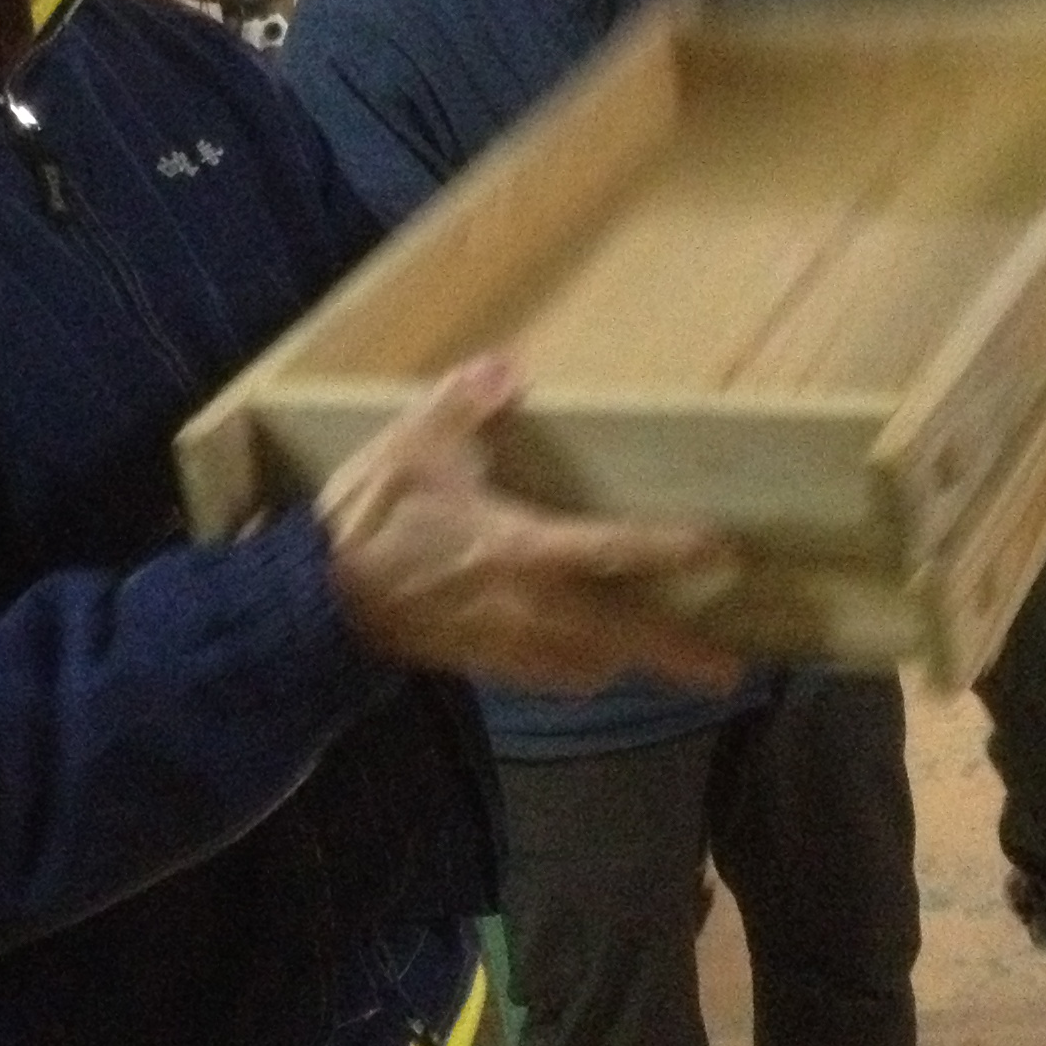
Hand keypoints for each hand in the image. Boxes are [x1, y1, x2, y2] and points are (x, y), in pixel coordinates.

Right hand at [320, 355, 745, 696]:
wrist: (313, 602)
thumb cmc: (368, 520)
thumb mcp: (411, 443)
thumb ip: (465, 403)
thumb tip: (509, 368)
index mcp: (519, 548)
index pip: (612, 551)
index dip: (668, 550)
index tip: (722, 551)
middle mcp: (526, 606)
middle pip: (619, 636)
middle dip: (676, 656)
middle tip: (731, 672)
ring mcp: (505, 643)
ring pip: (587, 666)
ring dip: (631, 665)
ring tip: (673, 665)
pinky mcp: (481, 664)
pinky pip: (547, 678)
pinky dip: (580, 672)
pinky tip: (591, 664)